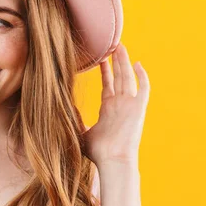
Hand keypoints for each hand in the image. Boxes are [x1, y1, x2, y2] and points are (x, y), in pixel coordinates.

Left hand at [82, 43, 150, 166]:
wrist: (112, 161)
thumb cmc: (97, 153)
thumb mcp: (81, 131)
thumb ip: (74, 119)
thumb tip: (62, 108)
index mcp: (108, 109)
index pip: (107, 85)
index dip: (105, 71)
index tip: (100, 58)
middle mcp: (120, 105)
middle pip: (119, 77)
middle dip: (116, 61)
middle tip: (113, 45)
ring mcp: (130, 106)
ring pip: (128, 78)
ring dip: (125, 62)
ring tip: (121, 46)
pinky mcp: (138, 109)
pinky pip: (143, 90)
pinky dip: (142, 77)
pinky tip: (137, 64)